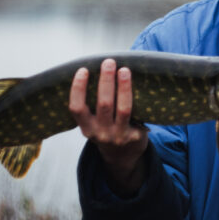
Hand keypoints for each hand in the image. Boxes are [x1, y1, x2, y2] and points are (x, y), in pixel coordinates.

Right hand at [69, 58, 148, 194]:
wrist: (122, 157)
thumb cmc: (106, 130)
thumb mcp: (94, 123)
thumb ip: (92, 105)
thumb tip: (98, 70)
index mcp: (86, 128)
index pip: (77, 108)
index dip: (78, 89)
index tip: (83, 70)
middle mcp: (101, 134)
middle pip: (103, 104)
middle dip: (105, 81)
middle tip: (108, 62)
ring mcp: (119, 136)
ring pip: (123, 108)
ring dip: (124, 87)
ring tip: (124, 70)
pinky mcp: (136, 136)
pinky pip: (138, 115)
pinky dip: (139, 99)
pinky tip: (142, 85)